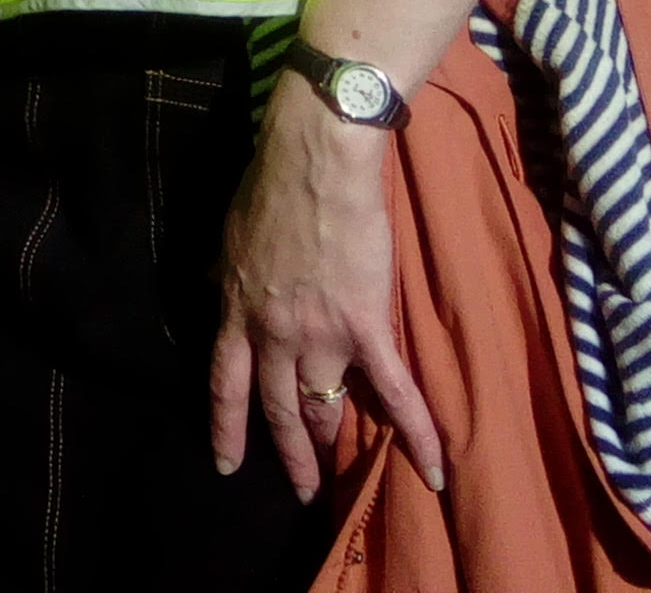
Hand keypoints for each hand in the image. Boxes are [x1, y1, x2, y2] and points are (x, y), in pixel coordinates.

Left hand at [207, 77, 441, 502]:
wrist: (317, 160)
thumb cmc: (270, 185)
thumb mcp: (229, 236)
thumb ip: (224, 274)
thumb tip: (214, 289)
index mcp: (237, 311)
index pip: (225, 385)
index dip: (226, 429)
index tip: (227, 465)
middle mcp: (273, 334)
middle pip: (277, 408)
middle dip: (288, 453)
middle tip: (299, 491)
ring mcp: (321, 335)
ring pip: (325, 406)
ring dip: (333, 443)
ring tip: (342, 477)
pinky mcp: (367, 327)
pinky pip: (396, 392)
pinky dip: (418, 435)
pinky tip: (436, 471)